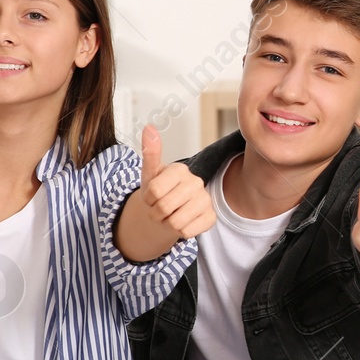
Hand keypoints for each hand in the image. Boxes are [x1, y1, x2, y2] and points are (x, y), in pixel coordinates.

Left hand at [139, 125, 215, 240]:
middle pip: (164, 207)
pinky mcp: (211, 217)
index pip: (154, 191)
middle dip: (156, 213)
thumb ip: (150, 152)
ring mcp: (206, 200)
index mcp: (181, 170)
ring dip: (166, 224)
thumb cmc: (158, 191)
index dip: (147, 199)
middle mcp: (197, 182)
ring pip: (175, 222)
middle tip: (160, 208)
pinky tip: (182, 222)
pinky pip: (187, 232)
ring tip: (170, 215)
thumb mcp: (150, 174)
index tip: (151, 196)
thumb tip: (149, 127)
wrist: (169, 211)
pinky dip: (179, 232)